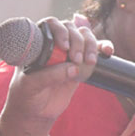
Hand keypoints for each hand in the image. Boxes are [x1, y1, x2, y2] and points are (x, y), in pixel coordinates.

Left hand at [0, 15, 107, 135]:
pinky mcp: (81, 63)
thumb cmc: (27, 94)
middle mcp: (54, 42)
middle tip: (75, 59)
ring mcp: (69, 51)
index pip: (50, 24)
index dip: (60, 31)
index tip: (63, 46)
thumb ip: (50, 75)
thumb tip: (73, 68)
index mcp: (38, 42)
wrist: (36, 111)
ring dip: (90, 45)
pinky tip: (108, 51)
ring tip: (89, 61)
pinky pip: (96, 49)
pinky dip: (103, 47)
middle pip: (71, 28)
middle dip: (77, 41)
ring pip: (85, 36)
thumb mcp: (32, 84)